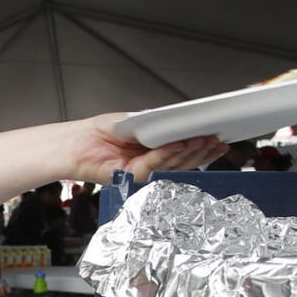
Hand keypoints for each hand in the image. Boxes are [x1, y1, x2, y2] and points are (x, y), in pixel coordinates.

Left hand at [69, 114, 226, 183]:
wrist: (77, 143)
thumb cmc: (101, 131)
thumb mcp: (136, 121)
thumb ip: (159, 124)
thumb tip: (181, 121)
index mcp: (155, 149)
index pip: (184, 149)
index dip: (202, 145)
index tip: (219, 136)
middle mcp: (151, 162)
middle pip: (183, 159)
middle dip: (203, 149)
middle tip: (218, 139)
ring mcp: (144, 171)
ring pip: (173, 163)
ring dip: (191, 151)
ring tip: (205, 139)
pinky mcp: (133, 175)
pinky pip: (156, 162)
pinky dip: (169, 152)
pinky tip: (180, 142)